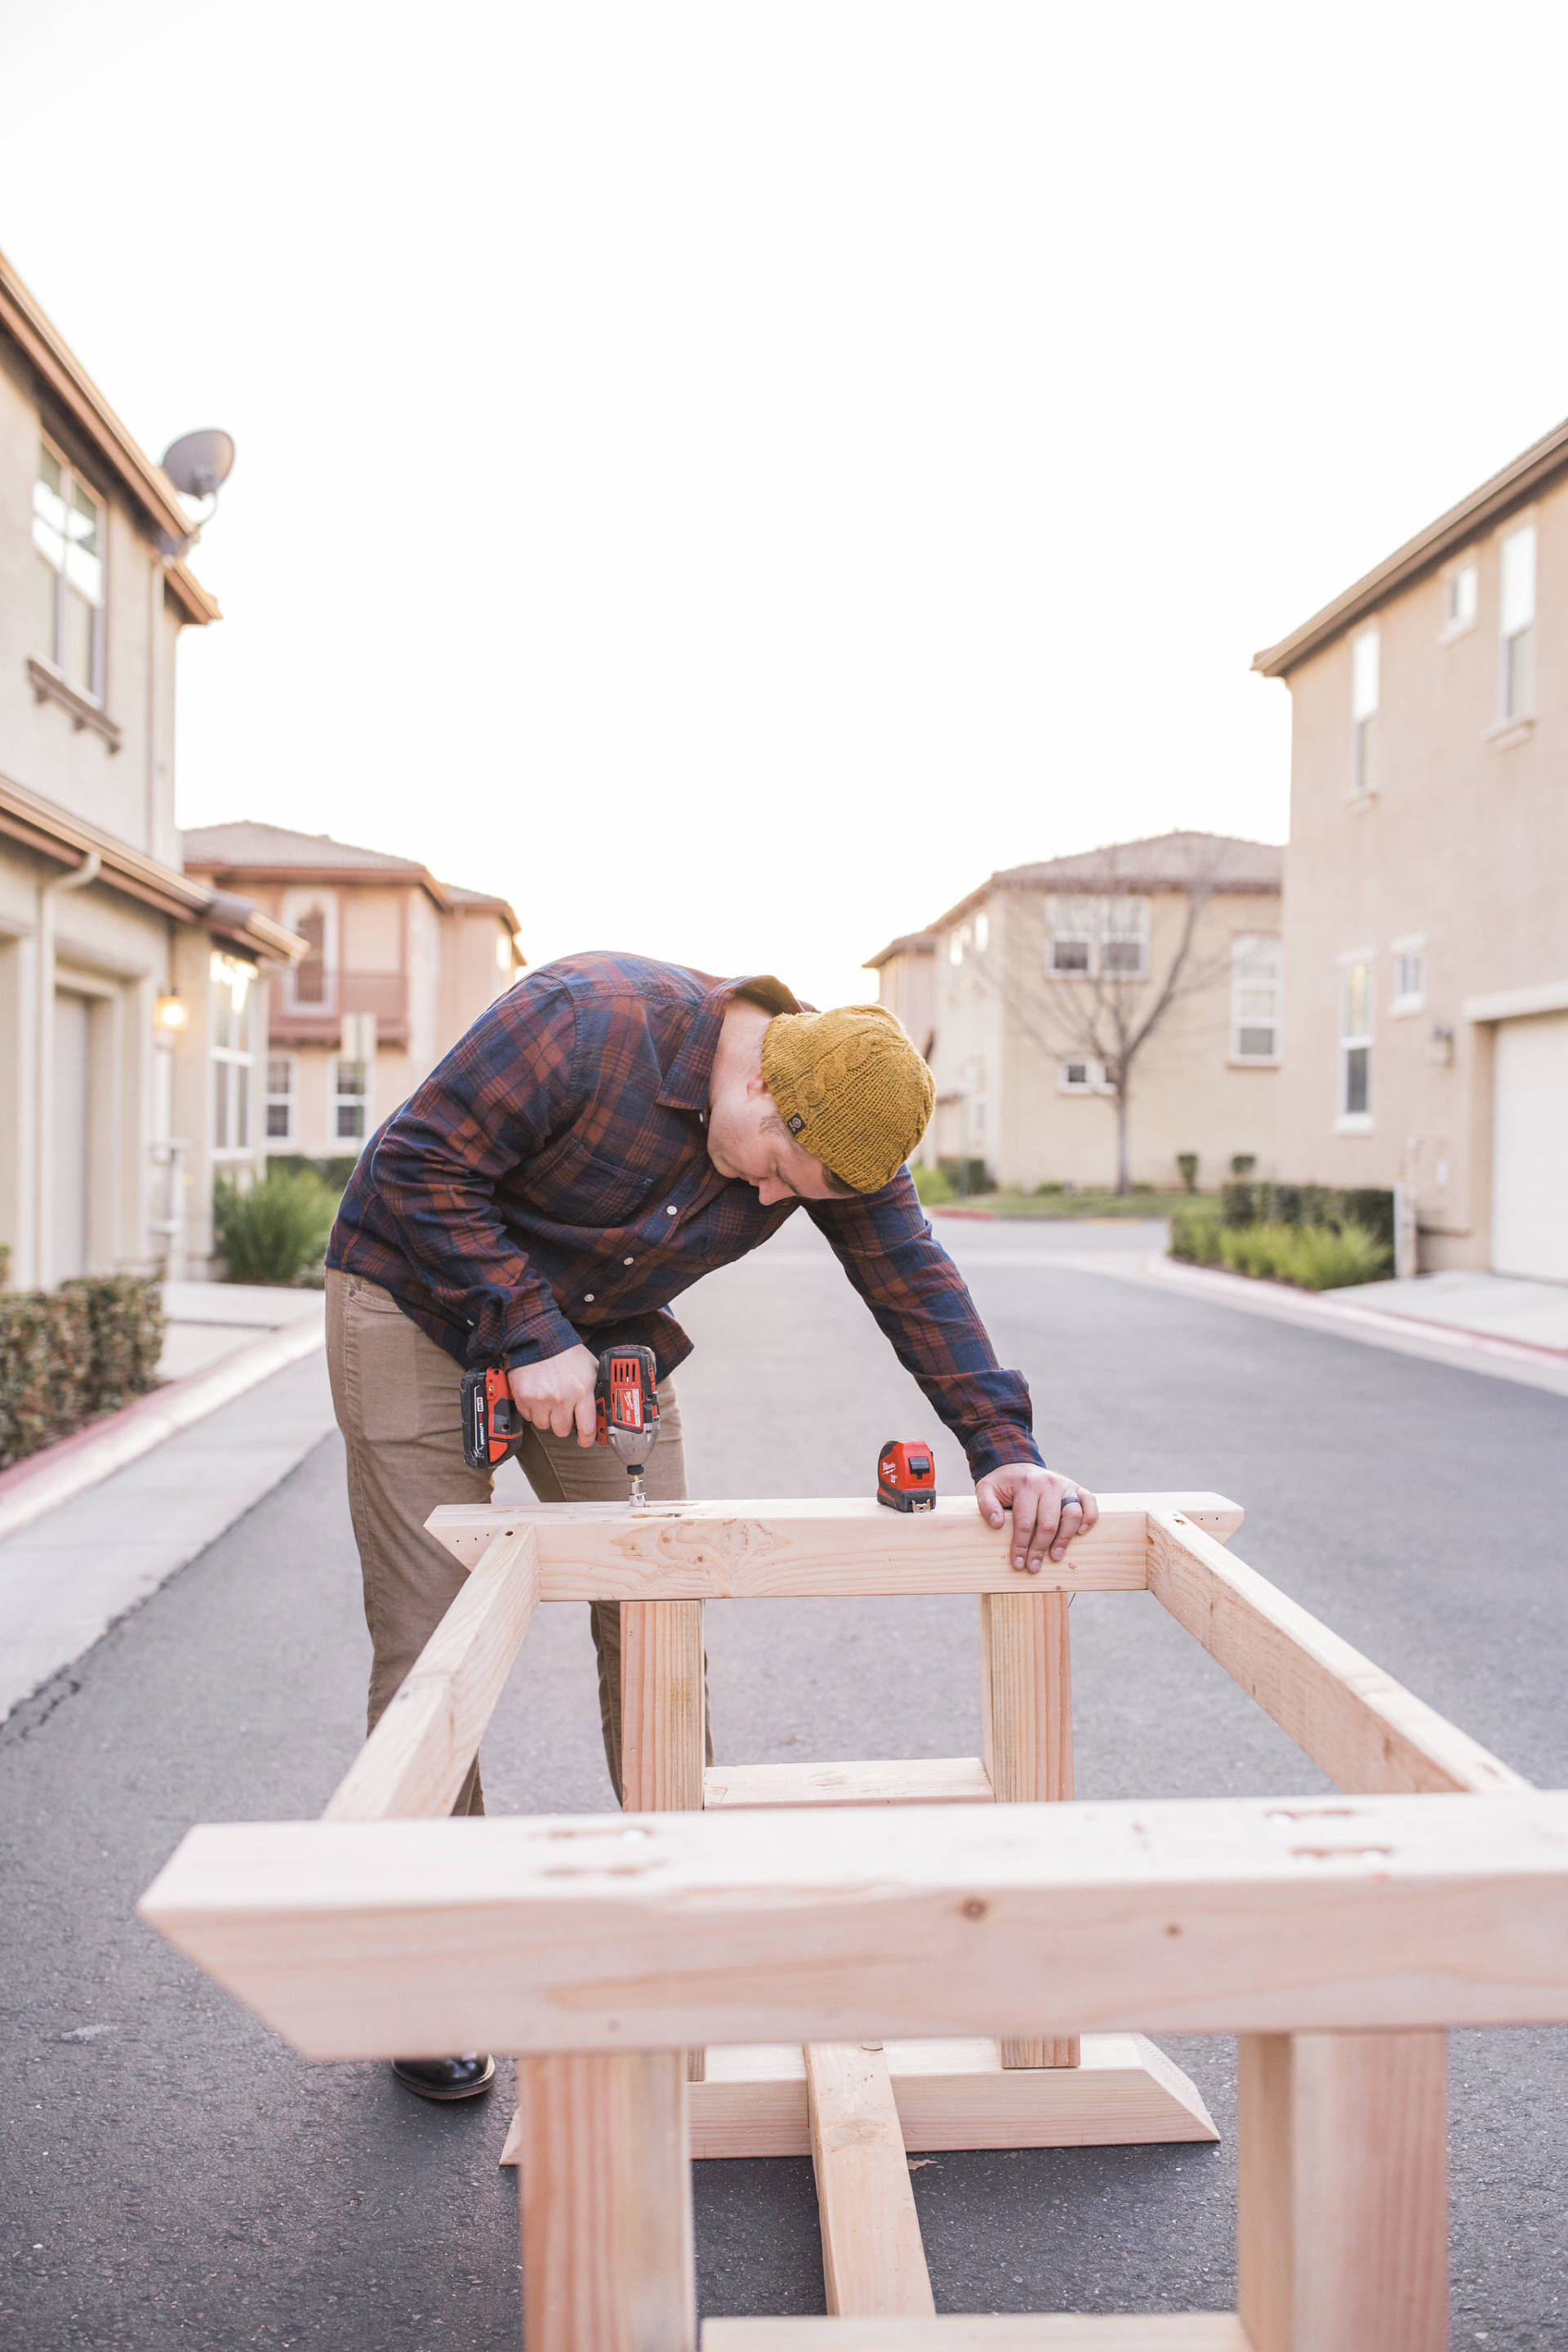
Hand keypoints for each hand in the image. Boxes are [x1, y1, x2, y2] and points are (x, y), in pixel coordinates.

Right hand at [508, 1343, 598, 1445]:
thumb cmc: (566, 1352)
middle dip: (564, 1424)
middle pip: (562, 1431)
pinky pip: (529, 1417)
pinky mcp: (524, 1398)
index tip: (585, 1441)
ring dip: (547, 1417)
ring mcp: (541, 1399)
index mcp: (582, 1391)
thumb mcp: (591, 1367)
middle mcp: (562, 1398)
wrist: (539, 1339)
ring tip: (549, 1401)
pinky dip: (532, 1410)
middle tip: (564, 1413)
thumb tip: (606, 1405)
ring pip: (544, 1426)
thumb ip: (598, 1388)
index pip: (587, 1428)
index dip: (587, 1439)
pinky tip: (537, 1396)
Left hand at [975, 1464, 1099, 1572]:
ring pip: (1072, 1514)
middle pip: (1049, 1523)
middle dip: (1040, 1549)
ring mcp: (1065, 1485)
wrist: (1017, 1465)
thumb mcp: (986, 1489)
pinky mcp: (1077, 1488)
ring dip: (1064, 1539)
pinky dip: (1089, 1517)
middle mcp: (1048, 1483)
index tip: (1018, 1563)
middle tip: (1033, 1567)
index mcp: (1026, 1484)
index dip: (1021, 1546)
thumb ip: (987, 1505)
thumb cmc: (1003, 1483)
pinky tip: (1081, 1533)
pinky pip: (1089, 1501)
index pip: (1025, 1522)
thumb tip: (998, 1524)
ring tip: (1055, 1556)